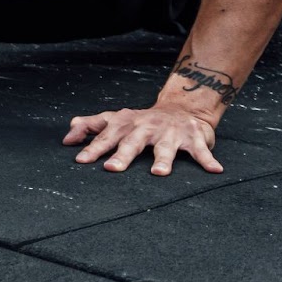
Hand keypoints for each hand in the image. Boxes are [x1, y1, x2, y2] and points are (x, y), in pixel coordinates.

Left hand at [63, 105, 222, 176]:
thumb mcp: (114, 119)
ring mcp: (170, 132)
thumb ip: (90, 127)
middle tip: (110, 169)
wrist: (181, 108)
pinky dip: (208, 160)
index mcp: (125, 123)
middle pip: (131, 142)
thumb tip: (66, 139)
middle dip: (121, 155)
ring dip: (162, 160)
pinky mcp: (194, 137)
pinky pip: (202, 151)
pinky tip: (215, 170)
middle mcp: (146, 126)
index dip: (92, 147)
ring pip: (165, 147)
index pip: (105, 136)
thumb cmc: (141, 121)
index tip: (80, 160)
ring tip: (158, 173)